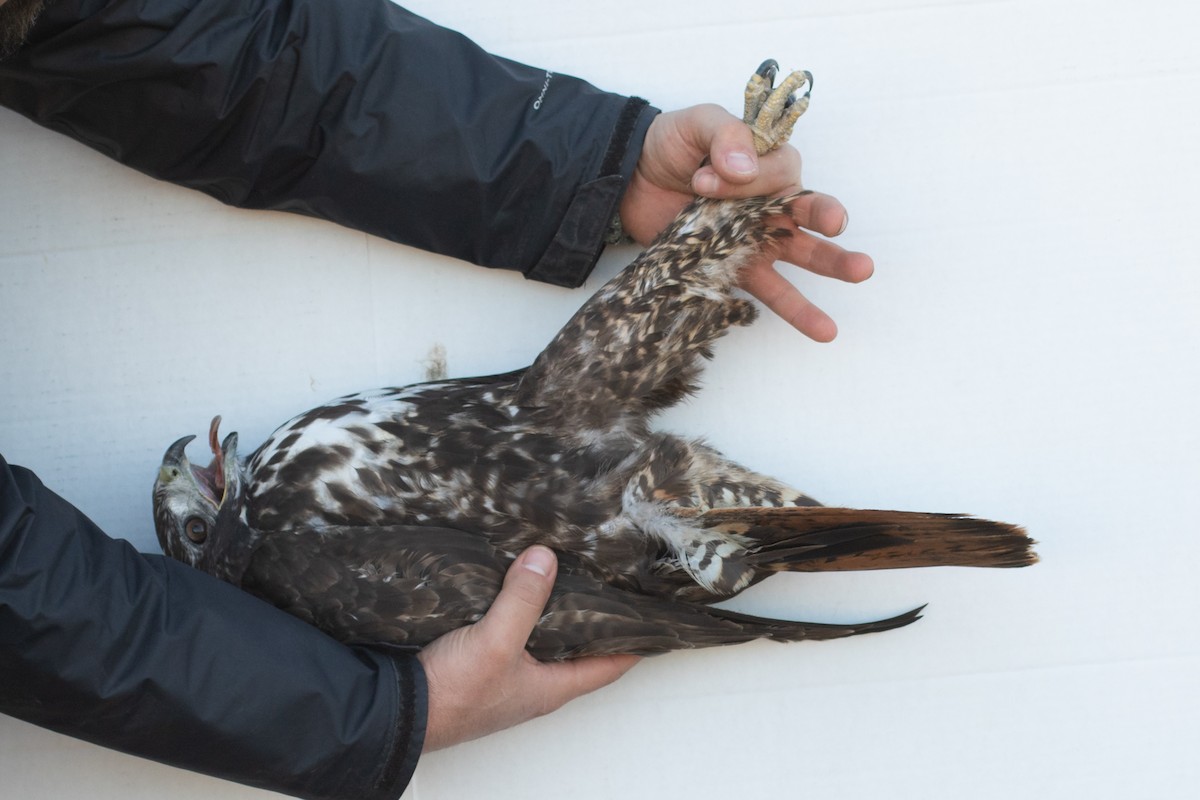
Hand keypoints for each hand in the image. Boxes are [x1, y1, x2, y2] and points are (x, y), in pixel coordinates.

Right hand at [416, 546, 638, 751]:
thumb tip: (547, 558)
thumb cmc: (454, 693)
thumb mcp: (497, 641)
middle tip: (609, 579)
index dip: (634, 640)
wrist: (397, 712)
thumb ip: (523, 600)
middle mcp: (534, 682)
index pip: (610, 664)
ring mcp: (507, 674)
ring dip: (552, 608)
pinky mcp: (480, 663)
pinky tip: (514, 583)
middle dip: (593, 616)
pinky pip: (511, 631)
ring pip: (543, 637)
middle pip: (578, 647)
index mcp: (552, 686)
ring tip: (565, 570)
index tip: (652, 613)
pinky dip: (519, 608)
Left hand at [619, 104, 873, 342]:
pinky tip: (822, 329)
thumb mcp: (697, 123)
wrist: (632, 178)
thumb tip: (744, 166)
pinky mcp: (732, 266)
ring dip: (831, 266)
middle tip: (836, 225)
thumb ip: (725, 135)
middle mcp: (770, 202)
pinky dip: (794, 310)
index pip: (782, 172)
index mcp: (767, 162)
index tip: (705, 177)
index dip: (752, 179)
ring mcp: (754, 238)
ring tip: (861, 273)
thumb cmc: (672, 145)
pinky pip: (767, 290)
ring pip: (800, 254)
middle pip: (809, 211)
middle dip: (826, 217)